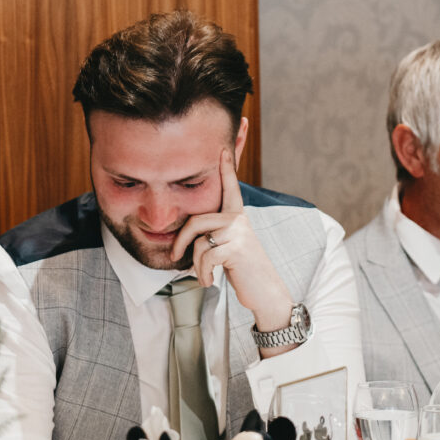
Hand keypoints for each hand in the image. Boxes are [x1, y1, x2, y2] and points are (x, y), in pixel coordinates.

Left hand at [169, 150, 295, 347]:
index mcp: (238, 216)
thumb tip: (189, 235)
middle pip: (196, 220)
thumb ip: (216, 235)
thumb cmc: (243, 271)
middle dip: (181, 241)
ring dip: (196, 266)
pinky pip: (206, 257)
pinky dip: (202, 274)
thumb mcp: (230, 248)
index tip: (223, 147)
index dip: (227, 167)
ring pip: (199, 242)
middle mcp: (239, 219)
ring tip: (203, 276)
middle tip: (174, 258)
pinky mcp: (237, 248)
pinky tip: (210, 282)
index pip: (230, 187)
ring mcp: (239, 232)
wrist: (265, 293)